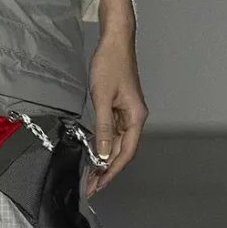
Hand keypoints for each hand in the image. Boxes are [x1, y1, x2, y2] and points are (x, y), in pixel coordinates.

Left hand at [86, 27, 146, 194]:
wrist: (115, 41)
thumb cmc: (111, 64)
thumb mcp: (102, 97)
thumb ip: (104, 127)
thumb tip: (104, 154)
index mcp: (136, 117)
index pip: (126, 152)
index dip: (113, 171)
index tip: (100, 184)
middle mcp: (135, 118)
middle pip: (123, 151)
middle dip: (108, 170)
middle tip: (91, 185)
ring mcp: (127, 113)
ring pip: (118, 143)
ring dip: (105, 159)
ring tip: (91, 174)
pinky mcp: (119, 107)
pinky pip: (113, 132)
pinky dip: (104, 144)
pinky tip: (94, 153)